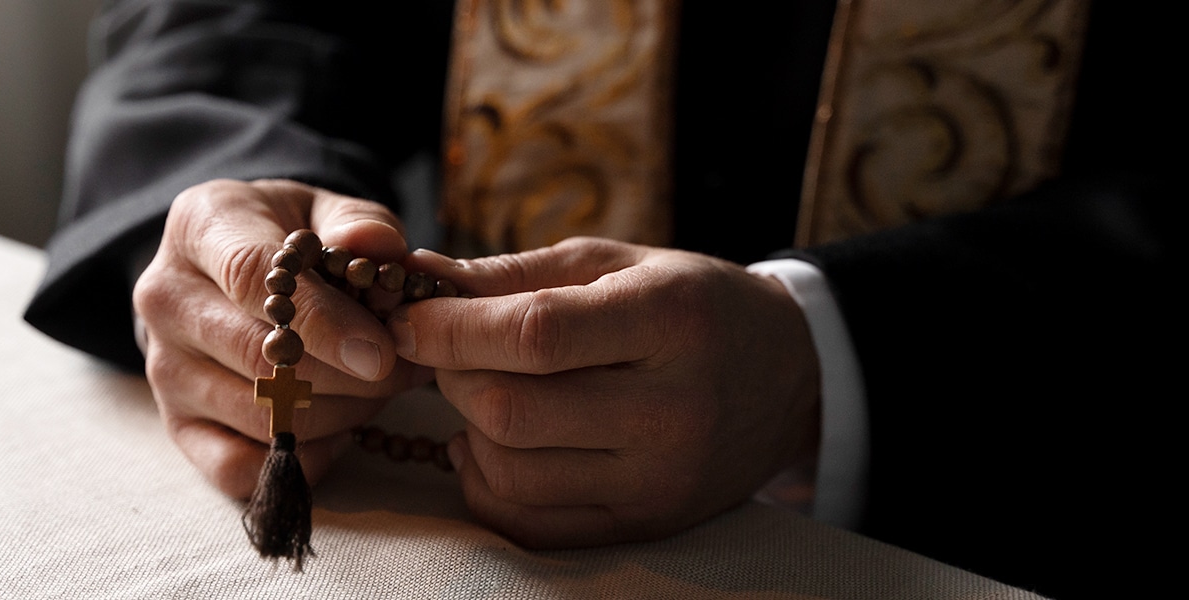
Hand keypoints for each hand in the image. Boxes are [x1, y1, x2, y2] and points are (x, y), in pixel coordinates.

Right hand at [133, 179, 427, 497]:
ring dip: (340, 414)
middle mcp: (167, 298)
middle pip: (259, 358)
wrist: (230, 268)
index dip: (323, 320)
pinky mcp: (177, 423)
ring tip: (382, 390)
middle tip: (405, 370)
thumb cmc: (291, 237)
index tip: (381, 352)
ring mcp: (165, 367)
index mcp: (200, 227)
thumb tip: (381, 247)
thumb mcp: (325, 211)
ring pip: (259, 417)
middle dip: (349, 376)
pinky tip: (340, 430)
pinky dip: (303, 459)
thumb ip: (359, 223)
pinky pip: (239, 467)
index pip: (252, 278)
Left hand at [392, 237, 820, 547]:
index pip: (536, 334)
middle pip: (513, 411)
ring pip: (511, 473)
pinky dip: (488, 484)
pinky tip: (495, 443)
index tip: (406, 315)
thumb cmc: (694, 304)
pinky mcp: (647, 525)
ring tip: (481, 390)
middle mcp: (673, 409)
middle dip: (453, 375)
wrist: (789, 376)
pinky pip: (531, 525)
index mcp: (670, 321)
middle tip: (451, 348)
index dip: (451, 327)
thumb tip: (421, 277)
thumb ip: (519, 272)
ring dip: (467, 428)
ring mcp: (661, 480)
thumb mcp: (621, 262)